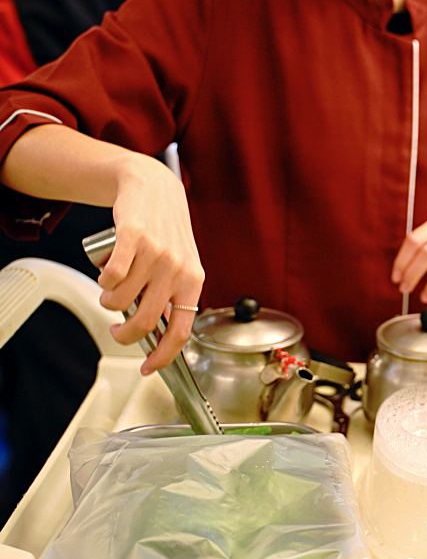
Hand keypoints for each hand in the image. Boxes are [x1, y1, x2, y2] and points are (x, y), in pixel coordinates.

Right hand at [100, 155, 204, 374]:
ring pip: (121, 299)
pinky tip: (106, 275)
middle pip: (144, 322)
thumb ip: (173, 297)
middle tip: (116, 331)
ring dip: (108, 301)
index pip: (180, 332)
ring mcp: (156, 254)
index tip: (147, 369)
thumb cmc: (167, 233)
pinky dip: (102, 280)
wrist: (155, 189)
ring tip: (111, 291)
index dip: (162, 356)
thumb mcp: (182, 267)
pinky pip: (110, 274)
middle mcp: (177, 270)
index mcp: (193, 283)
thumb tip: (158, 335)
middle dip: (123, 335)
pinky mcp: (133, 237)